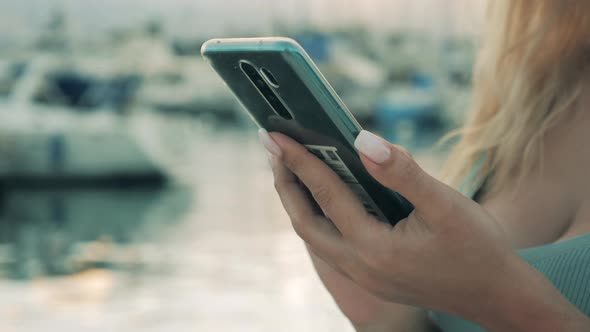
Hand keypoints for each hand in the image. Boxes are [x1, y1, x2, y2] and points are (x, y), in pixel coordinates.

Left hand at [259, 129, 589, 330]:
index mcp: (374, 248)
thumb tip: (361, 140)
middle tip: (272, 149)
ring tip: (289, 169)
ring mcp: (364, 277)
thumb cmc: (478, 249)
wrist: (499, 297)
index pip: (326, 195)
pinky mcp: (372, 278)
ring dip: (298, 202)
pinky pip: (330, 245)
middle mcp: (360, 267)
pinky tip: (323, 200)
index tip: (277, 135)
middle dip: (285, 184)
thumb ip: (402, 172)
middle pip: (305, 222)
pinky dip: (318, 218)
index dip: (300, 160)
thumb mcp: (446, 205)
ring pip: (315, 237)